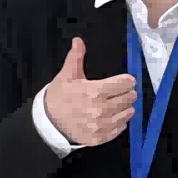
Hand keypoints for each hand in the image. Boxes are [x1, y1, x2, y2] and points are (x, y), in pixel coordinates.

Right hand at [40, 24, 139, 148]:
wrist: (47, 122)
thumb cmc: (59, 97)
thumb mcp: (67, 76)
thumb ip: (76, 57)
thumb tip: (78, 40)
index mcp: (95, 92)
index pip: (126, 83)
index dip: (126, 80)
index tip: (123, 80)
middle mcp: (100, 109)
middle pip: (129, 98)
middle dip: (127, 92)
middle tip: (119, 92)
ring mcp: (101, 125)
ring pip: (128, 113)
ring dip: (125, 107)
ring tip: (115, 104)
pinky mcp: (100, 137)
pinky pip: (121, 128)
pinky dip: (119, 122)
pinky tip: (111, 116)